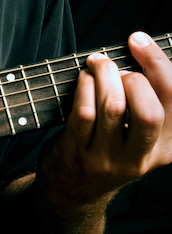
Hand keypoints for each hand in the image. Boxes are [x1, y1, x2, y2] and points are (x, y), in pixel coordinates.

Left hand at [40, 31, 171, 205]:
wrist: (72, 193)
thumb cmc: (108, 151)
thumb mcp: (139, 138)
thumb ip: (148, 104)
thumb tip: (143, 49)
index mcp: (166, 149)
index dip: (159, 64)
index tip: (140, 40)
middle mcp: (139, 158)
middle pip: (149, 110)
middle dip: (134, 76)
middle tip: (118, 66)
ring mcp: (106, 159)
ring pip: (113, 106)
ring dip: (104, 75)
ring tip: (97, 64)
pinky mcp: (76, 154)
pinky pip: (83, 112)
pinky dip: (84, 87)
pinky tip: (83, 79)